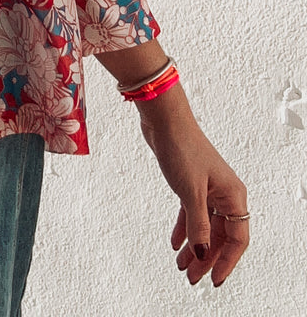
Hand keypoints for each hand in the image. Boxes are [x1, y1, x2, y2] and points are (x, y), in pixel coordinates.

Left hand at [138, 91, 249, 287]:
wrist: (163, 120)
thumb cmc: (182, 147)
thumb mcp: (190, 192)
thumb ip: (197, 225)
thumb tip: (200, 254)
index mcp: (233, 195)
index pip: (237, 239)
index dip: (226, 262)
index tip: (215, 280)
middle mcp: (224, 193)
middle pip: (220, 236)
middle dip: (206, 258)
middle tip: (192, 277)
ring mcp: (207, 189)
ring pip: (204, 227)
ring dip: (193, 247)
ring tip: (181, 266)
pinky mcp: (191, 184)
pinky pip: (192, 214)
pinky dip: (184, 229)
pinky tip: (175, 244)